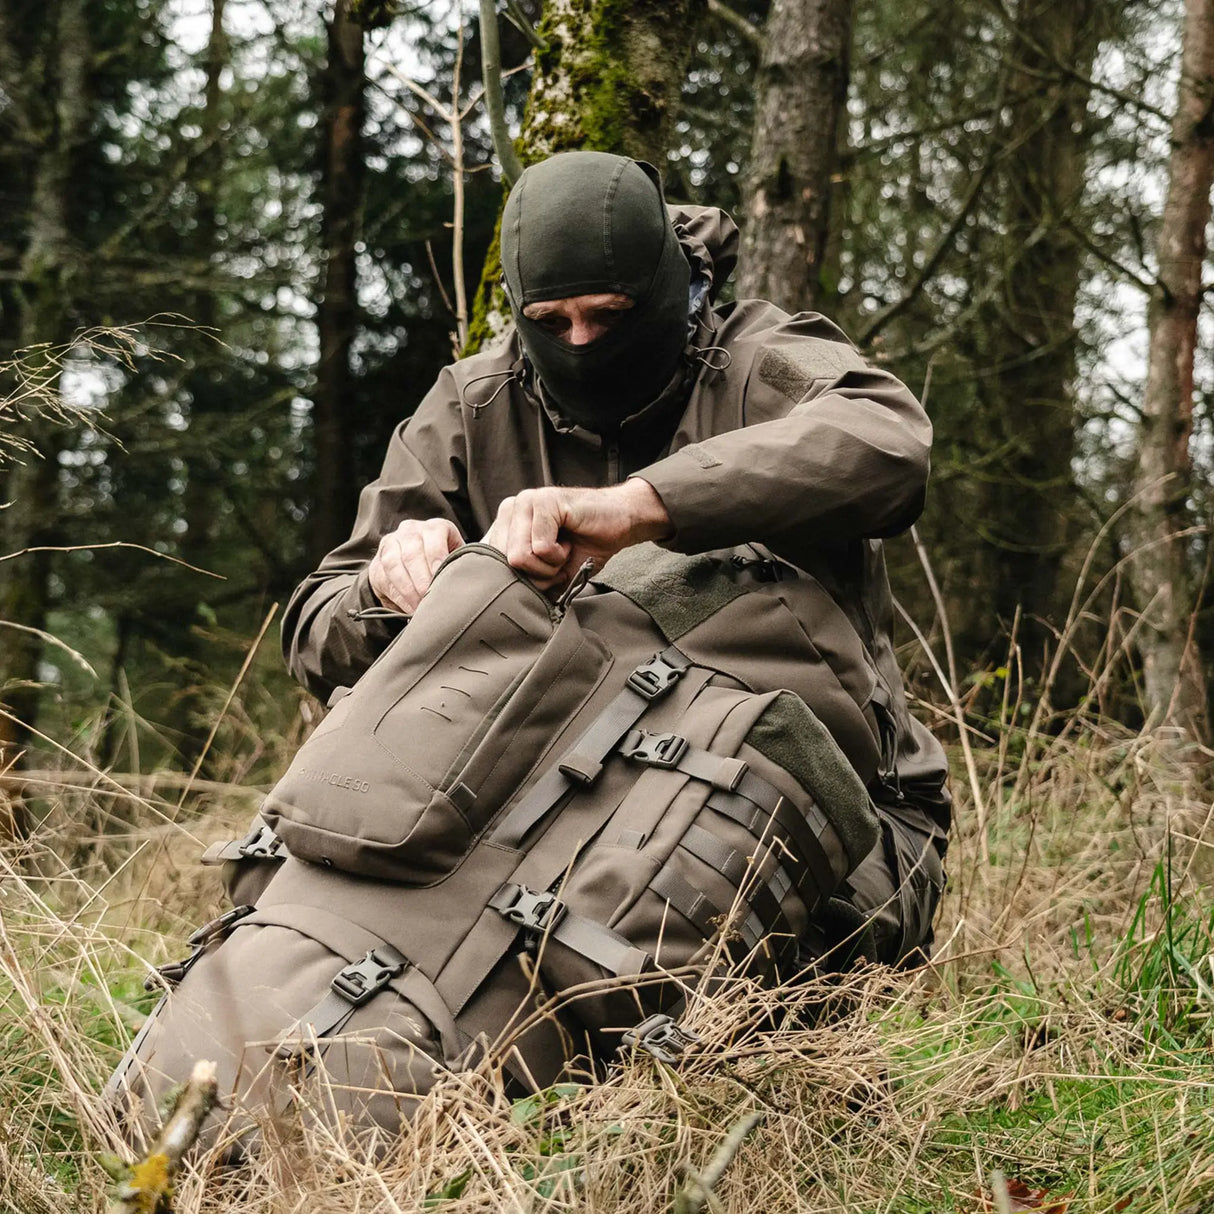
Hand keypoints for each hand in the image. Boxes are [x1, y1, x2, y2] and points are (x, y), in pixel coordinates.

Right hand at [368, 517, 463, 613]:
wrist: (418, 565)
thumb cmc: (444, 565)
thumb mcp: (455, 560)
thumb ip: (458, 566)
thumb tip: (462, 585)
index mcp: (434, 527)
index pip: (434, 539)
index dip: (436, 559)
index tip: (440, 579)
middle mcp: (410, 530)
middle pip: (412, 553)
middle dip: (421, 580)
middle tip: (429, 598)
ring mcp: (391, 543)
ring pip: (394, 564)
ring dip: (407, 589)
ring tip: (419, 607)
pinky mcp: (377, 561)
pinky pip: (383, 577)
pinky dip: (398, 595)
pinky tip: (408, 607)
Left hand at [481, 479, 671, 588]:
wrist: (621, 523)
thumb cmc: (585, 546)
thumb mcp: (549, 571)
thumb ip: (524, 579)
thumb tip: (504, 602)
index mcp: (507, 523)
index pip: (492, 564)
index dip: (523, 578)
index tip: (545, 569)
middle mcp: (511, 508)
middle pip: (504, 564)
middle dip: (536, 573)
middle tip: (558, 559)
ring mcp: (526, 502)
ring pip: (518, 557)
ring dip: (548, 565)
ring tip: (563, 549)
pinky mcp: (544, 501)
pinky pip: (540, 548)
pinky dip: (559, 555)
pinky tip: (570, 542)